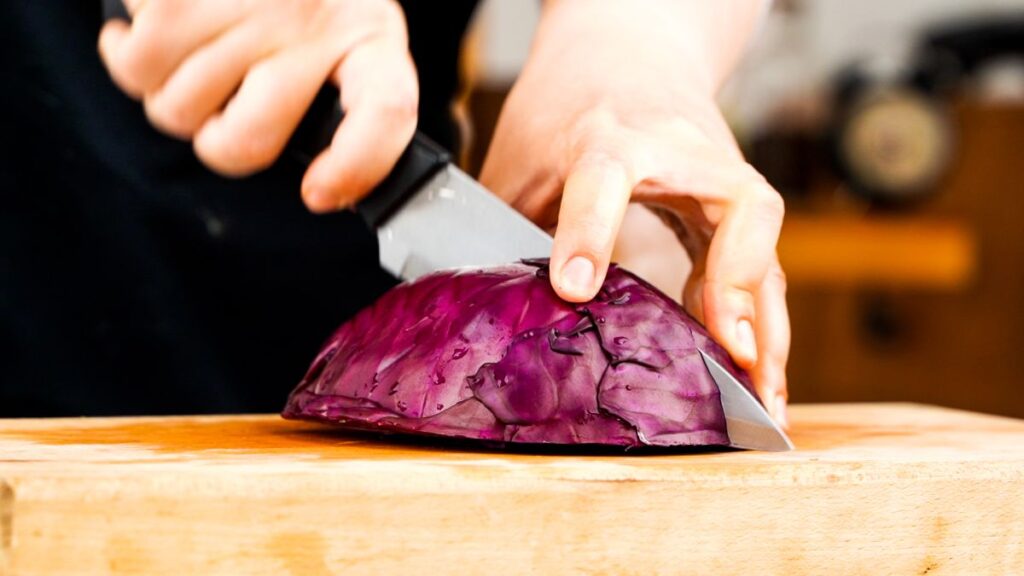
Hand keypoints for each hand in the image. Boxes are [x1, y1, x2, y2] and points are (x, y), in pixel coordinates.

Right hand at [98, 0, 417, 211]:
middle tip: (219, 111)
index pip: (386, 110)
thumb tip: (326, 188)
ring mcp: (250, 5)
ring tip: (189, 58)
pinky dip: (127, 57)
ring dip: (169, 96)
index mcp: (370, 40)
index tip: (318, 193)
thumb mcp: (346, 37)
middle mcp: (315, 20)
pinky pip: (135, 63)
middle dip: (217, 143)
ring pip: (180, 110)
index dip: (355, 166)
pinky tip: (150, 33)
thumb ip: (347, 105)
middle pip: (249, 140)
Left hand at [480, 0, 789, 424]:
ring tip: (765, 399)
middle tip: (733, 356)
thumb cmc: (568, 106)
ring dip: (769, 325)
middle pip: (737, 212)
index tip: (575, 289)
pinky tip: (754, 376)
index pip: (606, 176)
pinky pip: (759, 267)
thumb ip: (509, 225)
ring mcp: (719, 177)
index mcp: (610, 135)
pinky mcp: (733, 208)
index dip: (590, 232)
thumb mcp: (523, 156)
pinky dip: (760, 323)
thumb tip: (488, 312)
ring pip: (765, 249)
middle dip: (738, 286)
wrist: (629, 51)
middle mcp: (682, 153)